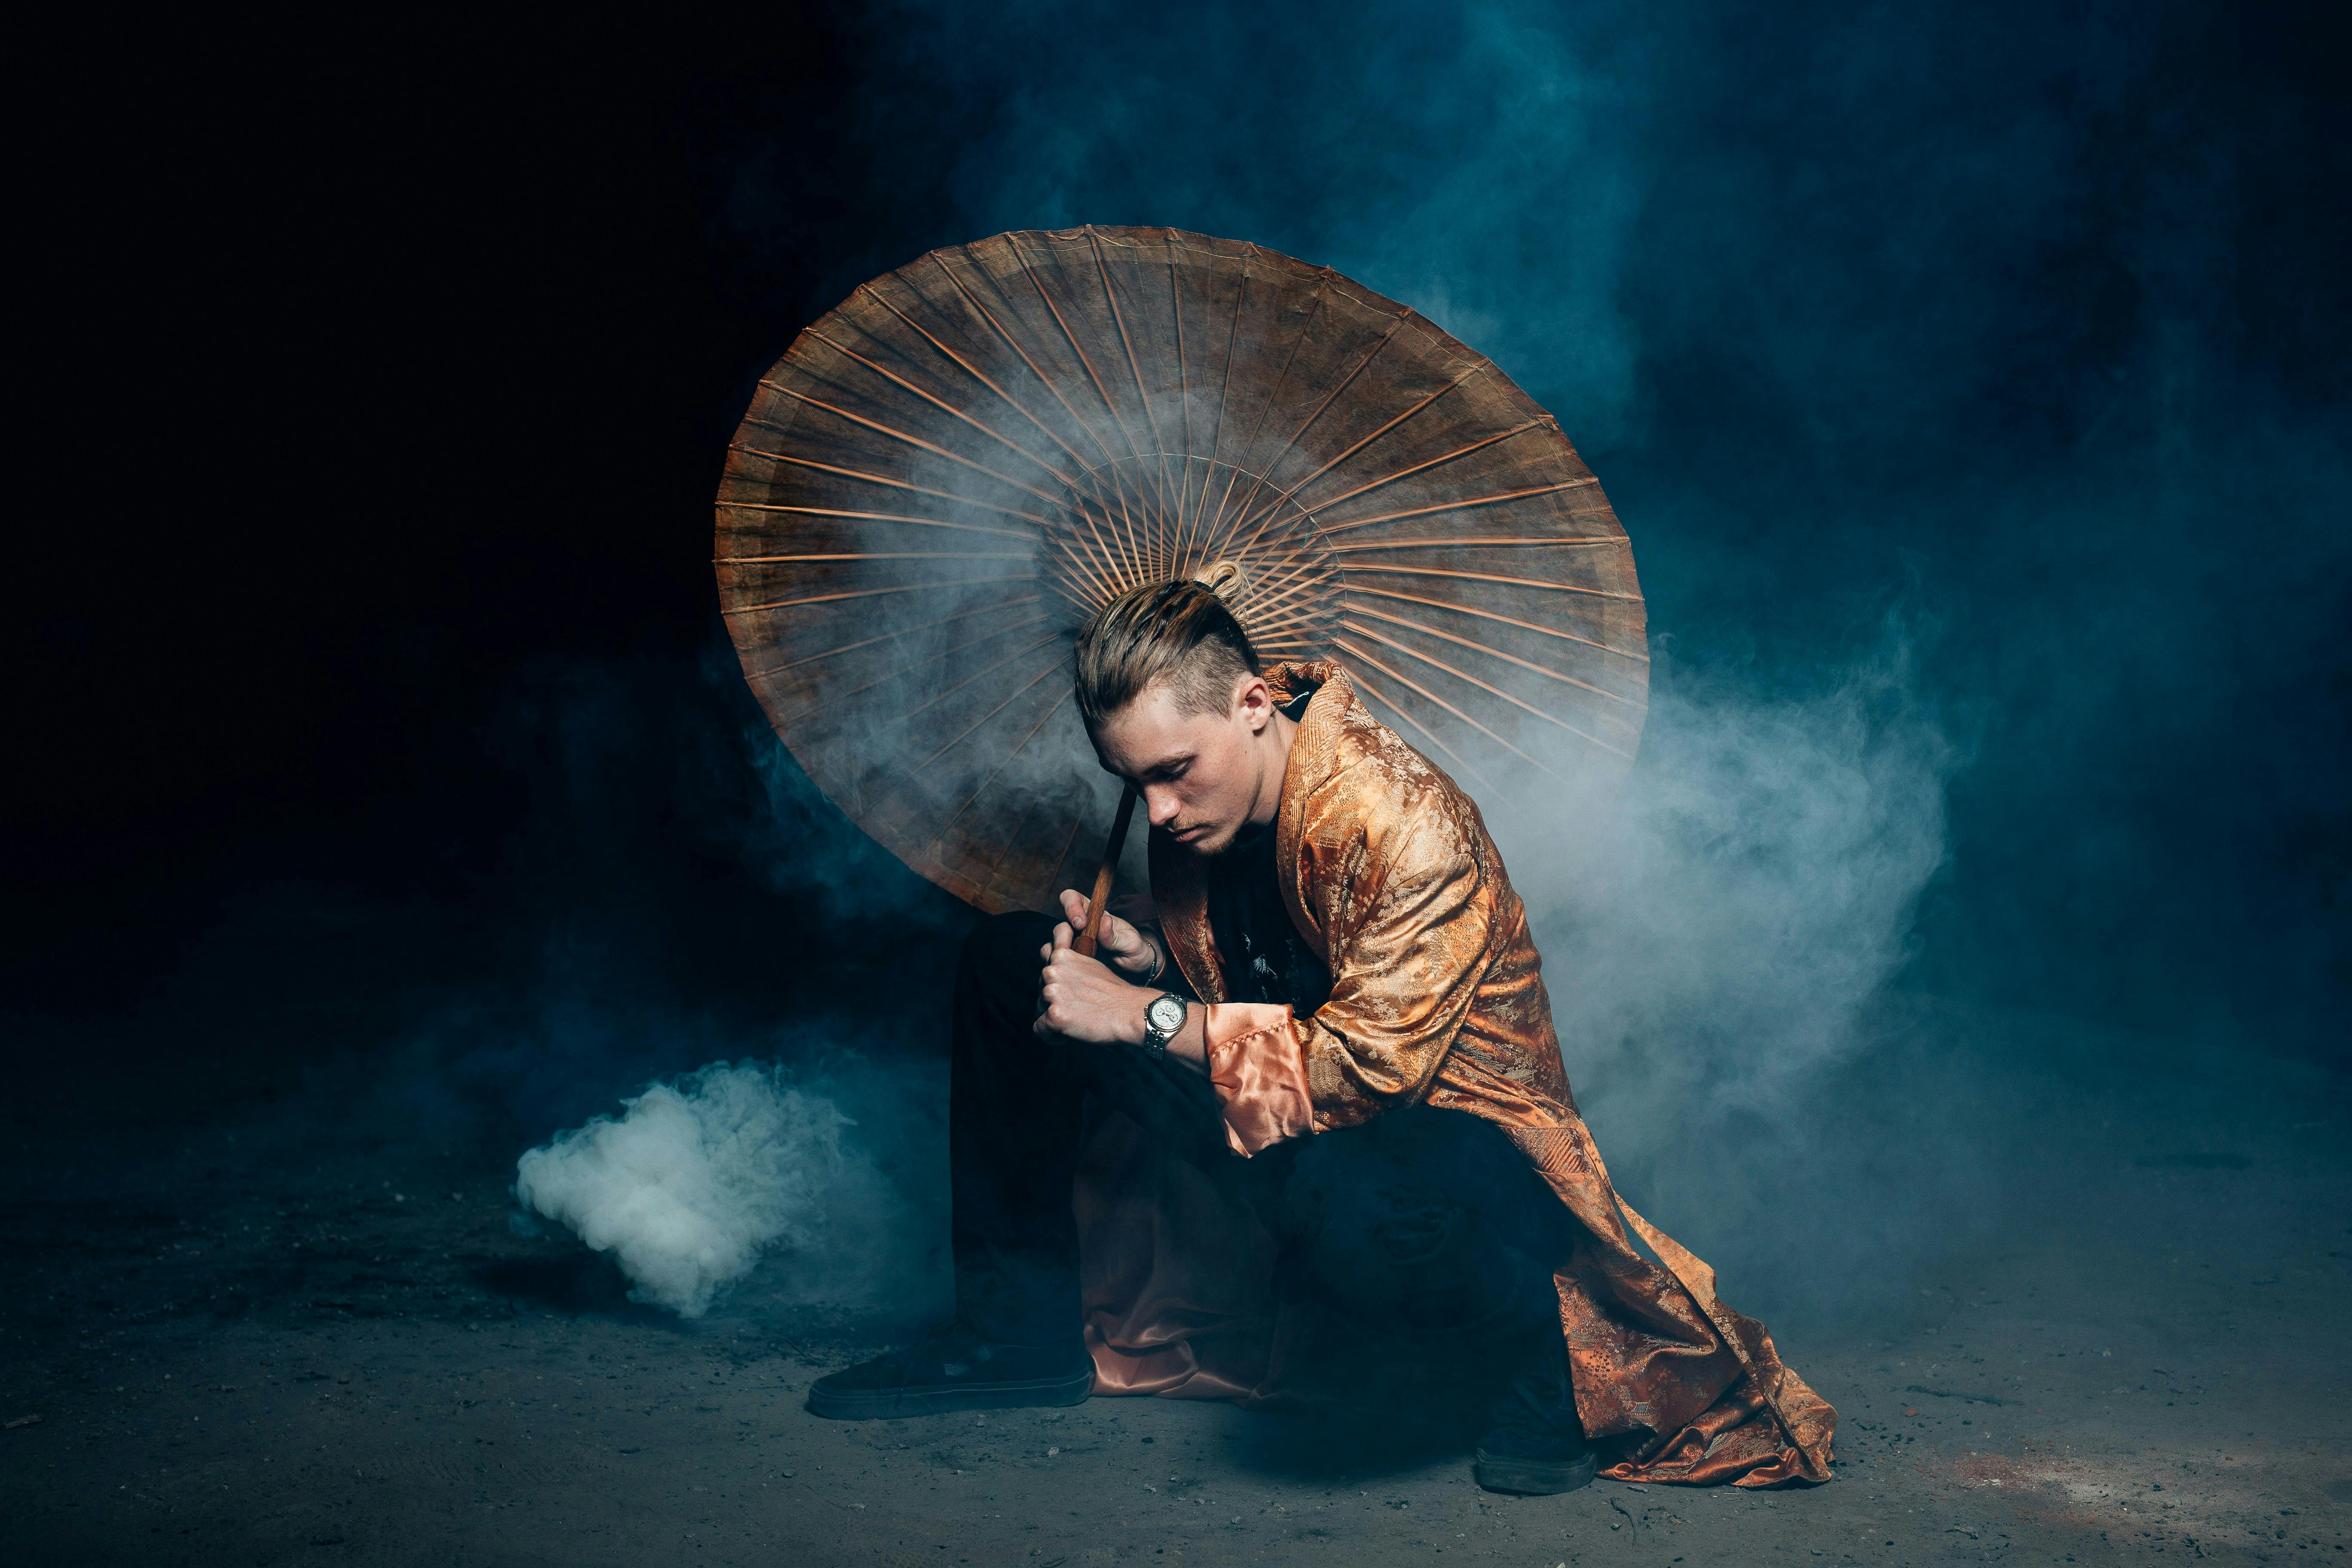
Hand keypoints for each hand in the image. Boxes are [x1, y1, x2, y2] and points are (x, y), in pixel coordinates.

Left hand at [1034, 918, 1150, 1046]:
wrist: (1129, 1011)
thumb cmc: (1113, 993)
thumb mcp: (1091, 965)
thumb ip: (1070, 965)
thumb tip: (1053, 969)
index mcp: (1062, 956)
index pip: (1044, 960)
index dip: (1054, 976)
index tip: (1065, 988)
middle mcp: (1053, 970)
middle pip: (1041, 989)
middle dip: (1054, 1000)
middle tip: (1076, 1009)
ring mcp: (1052, 992)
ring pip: (1040, 1009)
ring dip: (1053, 1017)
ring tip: (1074, 1021)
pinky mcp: (1054, 1015)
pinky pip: (1040, 1029)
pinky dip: (1051, 1035)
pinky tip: (1066, 1035)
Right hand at [1044, 888, 1162, 981]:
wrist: (1136, 969)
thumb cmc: (1133, 950)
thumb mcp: (1130, 942)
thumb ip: (1115, 935)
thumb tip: (1104, 920)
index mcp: (1093, 915)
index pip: (1073, 899)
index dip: (1071, 906)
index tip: (1082, 922)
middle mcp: (1080, 929)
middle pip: (1059, 923)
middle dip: (1063, 931)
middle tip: (1075, 945)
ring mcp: (1075, 947)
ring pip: (1055, 945)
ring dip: (1062, 952)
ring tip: (1078, 961)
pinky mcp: (1074, 963)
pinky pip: (1060, 962)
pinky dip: (1063, 966)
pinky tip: (1075, 972)